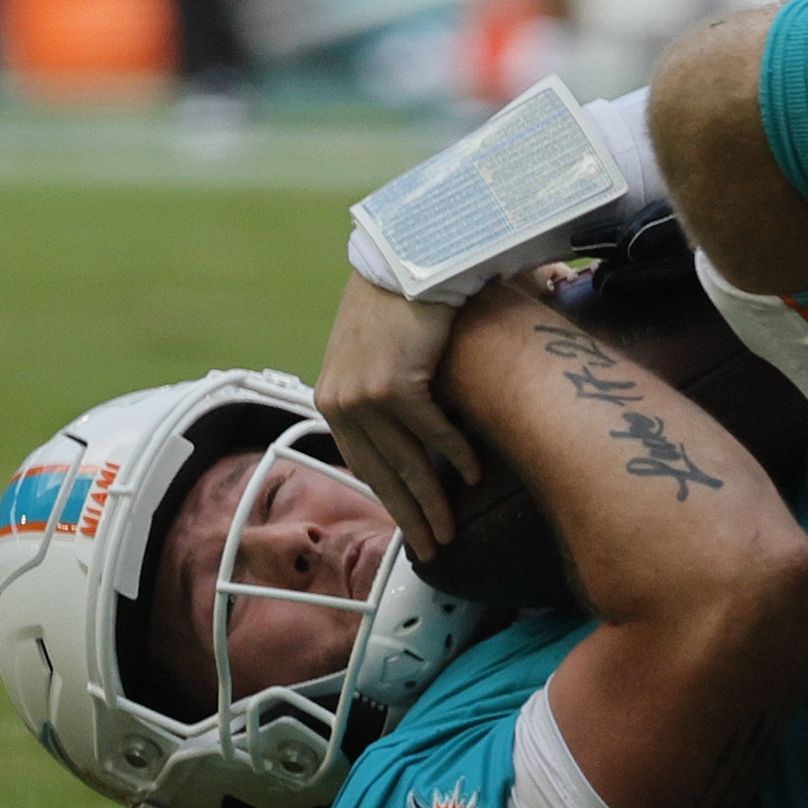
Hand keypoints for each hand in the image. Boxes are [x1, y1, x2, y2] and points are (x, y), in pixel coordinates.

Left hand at [317, 272, 478, 552]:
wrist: (404, 258)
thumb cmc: (399, 300)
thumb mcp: (377, 349)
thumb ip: (384, 387)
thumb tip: (410, 426)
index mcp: (332, 398)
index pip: (363, 463)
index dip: (389, 498)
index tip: (409, 526)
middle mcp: (341, 402)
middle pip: (381, 473)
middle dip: (408, 516)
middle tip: (430, 548)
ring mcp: (365, 396)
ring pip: (406, 462)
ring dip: (432, 501)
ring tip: (451, 529)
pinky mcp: (394, 385)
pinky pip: (431, 432)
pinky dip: (455, 455)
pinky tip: (475, 473)